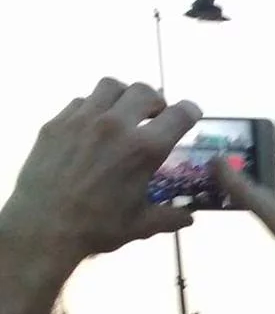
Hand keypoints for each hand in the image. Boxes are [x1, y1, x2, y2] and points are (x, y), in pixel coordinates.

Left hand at [0, 79, 199, 272]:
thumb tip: (188, 217)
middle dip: (156, 100)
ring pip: (110, 86)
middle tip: (155, 115)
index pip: (178, 115)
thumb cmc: (99, 227)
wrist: (44, 225)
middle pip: (143, 91)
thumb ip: (170, 217)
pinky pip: (81, 102)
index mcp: (145, 149)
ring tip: (123, 112)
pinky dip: (94, 108)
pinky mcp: (57, 123)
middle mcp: (116, 125)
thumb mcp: (142, 224)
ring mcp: (83, 120)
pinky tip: (93, 127)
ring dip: (123, 96)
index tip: (192, 113)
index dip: (190, 111)